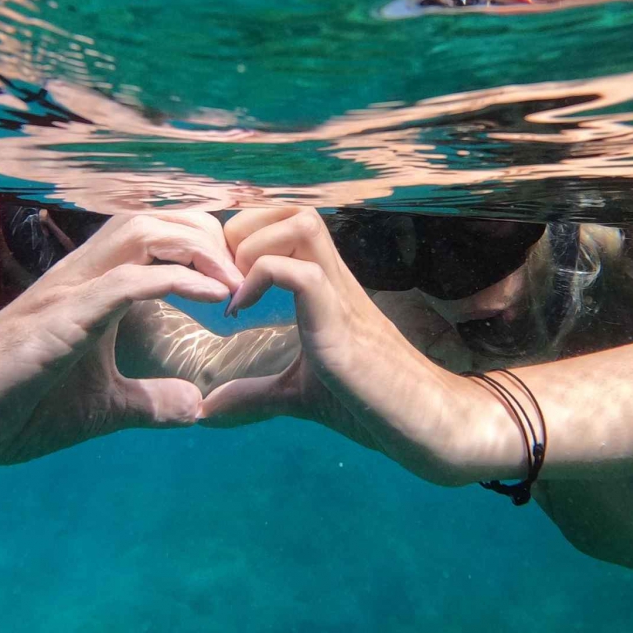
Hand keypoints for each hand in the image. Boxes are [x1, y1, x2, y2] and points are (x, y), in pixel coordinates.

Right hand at [0, 212, 242, 473]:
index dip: (204, 243)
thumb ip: (148, 401)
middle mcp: (81, 276)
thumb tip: (194, 408)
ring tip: (231, 283)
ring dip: (195, 249)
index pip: (156, 234)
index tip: (241, 278)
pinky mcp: (57, 321)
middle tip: (244, 277)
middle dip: (208, 235)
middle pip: (155, 217)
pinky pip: (121, 283)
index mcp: (93, 288)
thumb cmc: (16, 407)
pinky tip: (210, 299)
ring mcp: (67, 293)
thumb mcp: (101, 407)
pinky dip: (171, 281)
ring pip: (138, 232)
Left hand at [199, 208, 529, 485]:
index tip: (223, 277)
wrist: (423, 423)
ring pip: (302, 223)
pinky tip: (241, 311)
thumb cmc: (368, 403)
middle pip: (294, 209)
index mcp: (326, 286)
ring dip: (255, 245)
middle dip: (245, 229)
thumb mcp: (297, 395)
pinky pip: (302, 274)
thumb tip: (209, 412)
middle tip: (224, 277)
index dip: (246, 233)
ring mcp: (341, 295)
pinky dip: (261, 279)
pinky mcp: (341, 322)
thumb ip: (255, 395)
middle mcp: (335, 279)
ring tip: (236, 288)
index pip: (289, 221)